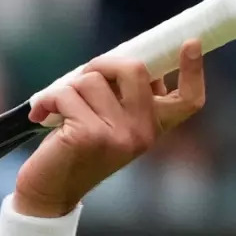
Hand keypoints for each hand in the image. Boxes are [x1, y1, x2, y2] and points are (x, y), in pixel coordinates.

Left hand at [16, 39, 205, 216]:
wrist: (49, 192)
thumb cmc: (74, 152)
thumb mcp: (108, 125)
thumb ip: (121, 99)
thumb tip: (117, 63)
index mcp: (153, 128)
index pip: (188, 101)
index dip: (194, 71)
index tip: (190, 43)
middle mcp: (142, 133)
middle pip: (134, 69)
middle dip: (102, 64)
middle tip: (81, 79)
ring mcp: (118, 135)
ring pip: (92, 79)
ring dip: (67, 88)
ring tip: (58, 110)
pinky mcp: (88, 135)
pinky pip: (66, 94)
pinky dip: (48, 99)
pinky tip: (42, 116)